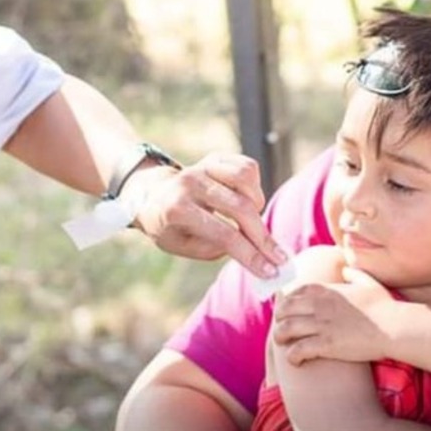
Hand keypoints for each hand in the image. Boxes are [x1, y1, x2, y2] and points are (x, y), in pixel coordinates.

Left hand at [132, 152, 286, 277]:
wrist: (151, 194)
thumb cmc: (169, 226)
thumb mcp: (181, 247)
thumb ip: (214, 249)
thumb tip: (251, 251)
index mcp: (176, 209)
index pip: (224, 235)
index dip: (250, 255)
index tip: (270, 272)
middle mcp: (190, 183)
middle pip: (241, 209)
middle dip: (263, 238)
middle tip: (279, 259)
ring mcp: (203, 166)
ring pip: (246, 180)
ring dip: (257, 206)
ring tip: (251, 223)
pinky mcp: (215, 158)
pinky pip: (247, 167)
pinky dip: (254, 187)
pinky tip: (247, 201)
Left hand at [273, 267, 392, 364]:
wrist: (393, 328)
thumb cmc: (384, 307)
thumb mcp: (369, 282)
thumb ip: (354, 274)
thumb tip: (346, 269)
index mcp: (326, 291)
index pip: (294, 292)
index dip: (286, 302)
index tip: (287, 312)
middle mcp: (319, 305)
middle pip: (283, 310)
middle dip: (279, 320)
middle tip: (282, 330)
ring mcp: (321, 325)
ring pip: (284, 330)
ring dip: (280, 339)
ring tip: (284, 346)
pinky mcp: (325, 344)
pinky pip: (297, 350)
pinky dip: (292, 356)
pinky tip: (297, 361)